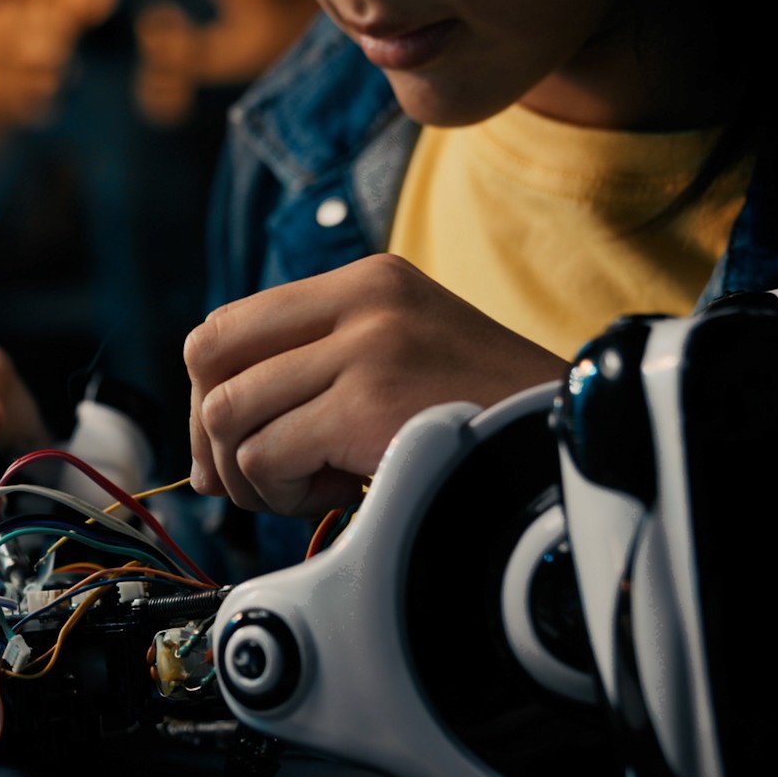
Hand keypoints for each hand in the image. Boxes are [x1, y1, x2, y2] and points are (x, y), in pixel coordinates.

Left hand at [184, 254, 568, 517]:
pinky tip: (337, 494)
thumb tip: (208, 447)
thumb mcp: (399, 365)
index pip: (230, 323)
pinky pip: (265, 455)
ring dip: (253, 472)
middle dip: (210, 430)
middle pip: (208, 354)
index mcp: (367, 282)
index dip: (211, 390)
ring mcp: (365, 347)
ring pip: (228, 412)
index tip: (231, 444)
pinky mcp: (367, 402)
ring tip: (310, 487)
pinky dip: (283, 493)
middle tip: (249, 477)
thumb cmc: (483, 420)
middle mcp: (361, 301)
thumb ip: (314, 377)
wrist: (570, 442)